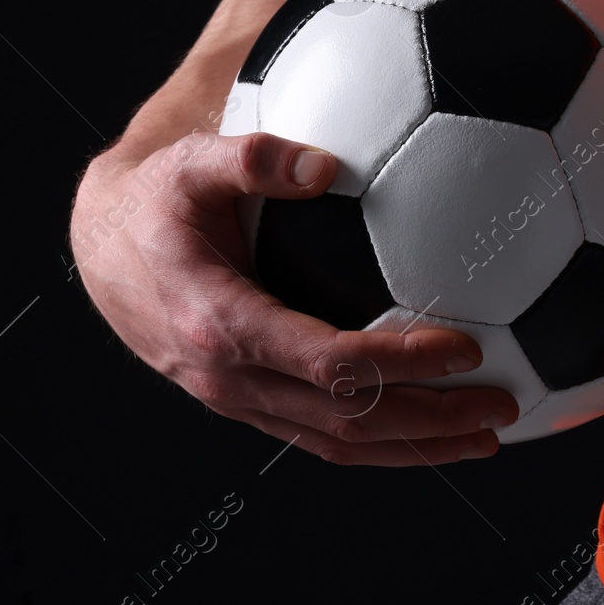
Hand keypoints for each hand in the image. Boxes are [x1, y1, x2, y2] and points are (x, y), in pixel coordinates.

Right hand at [70, 129, 519, 464]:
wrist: (100, 253)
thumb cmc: (154, 200)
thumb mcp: (189, 163)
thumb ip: (251, 157)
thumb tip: (326, 164)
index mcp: (220, 322)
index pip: (329, 363)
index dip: (401, 364)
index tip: (467, 348)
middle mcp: (228, 377)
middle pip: (346, 421)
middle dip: (430, 421)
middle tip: (502, 406)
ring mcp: (234, 400)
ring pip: (335, 445)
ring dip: (414, 447)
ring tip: (485, 437)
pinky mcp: (242, 403)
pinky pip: (317, 436)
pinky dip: (378, 443)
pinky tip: (426, 430)